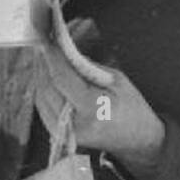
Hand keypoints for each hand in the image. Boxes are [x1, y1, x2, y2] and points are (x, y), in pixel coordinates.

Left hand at [32, 39, 165, 177]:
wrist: (138, 139)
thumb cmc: (132, 108)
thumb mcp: (118, 81)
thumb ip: (89, 67)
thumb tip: (66, 52)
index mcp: (94, 108)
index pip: (62, 78)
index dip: (52, 57)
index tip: (46, 40)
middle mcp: (77, 123)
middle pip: (47, 88)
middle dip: (43, 64)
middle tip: (42, 45)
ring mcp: (67, 133)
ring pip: (41, 98)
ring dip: (40, 76)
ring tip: (44, 58)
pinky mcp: (62, 136)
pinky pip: (43, 109)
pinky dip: (43, 91)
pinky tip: (47, 77)